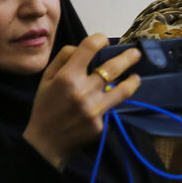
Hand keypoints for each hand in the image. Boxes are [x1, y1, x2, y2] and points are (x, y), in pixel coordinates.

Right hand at [23, 34, 141, 169]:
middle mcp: (82, 91)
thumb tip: (82, 47)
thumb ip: (63, 59)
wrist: (46, 143)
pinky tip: (107, 104)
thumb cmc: (45, 108)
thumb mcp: (46, 79)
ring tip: (136, 77)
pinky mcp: (100, 124)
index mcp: (66, 77)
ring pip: (122, 90)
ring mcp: (94, 109)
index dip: (100, 39)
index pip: (89, 48)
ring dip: (132, 81)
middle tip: (136, 53)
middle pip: (112, 67)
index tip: (104, 41)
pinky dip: (110, 103)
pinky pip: (110, 108)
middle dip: (127, 57)